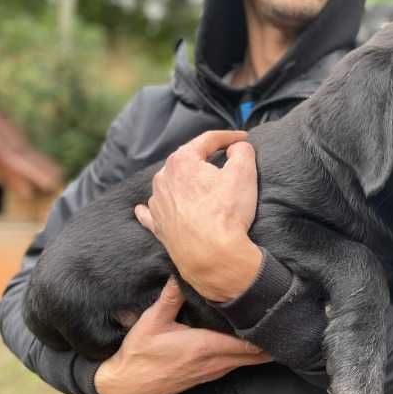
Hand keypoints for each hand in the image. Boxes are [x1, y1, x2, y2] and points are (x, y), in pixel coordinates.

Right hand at [95, 278, 270, 393]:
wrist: (126, 386)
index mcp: (206, 347)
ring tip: (273, 328)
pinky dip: (248, 354)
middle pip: (255, 355)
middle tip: (286, 321)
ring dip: (261, 348)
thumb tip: (179, 272)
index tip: (280, 318)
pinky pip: (236, 364)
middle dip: (271, 340)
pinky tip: (250, 342)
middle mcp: (215, 362)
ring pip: (247, 361)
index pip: (249, 343)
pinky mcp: (207, 376)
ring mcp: (213, 372)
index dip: (267, 332)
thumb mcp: (152, 322)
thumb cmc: (139, 354)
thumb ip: (170, 297)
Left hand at [135, 130, 261, 302]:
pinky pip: (152, 211)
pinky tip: (148, 207)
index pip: (207, 140)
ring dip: (184, 181)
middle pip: (187, 161)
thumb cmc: (227, 214)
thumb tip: (237, 147)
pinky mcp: (158, 226)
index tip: (244, 138)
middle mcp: (163, 178)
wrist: (212, 256)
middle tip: (224, 160)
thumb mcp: (244, 173)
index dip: (229, 136)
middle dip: (205, 158)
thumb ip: (242, 150)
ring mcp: (157, 204)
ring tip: (200, 185)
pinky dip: (155, 206)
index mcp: (182, 161)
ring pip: (170, 183)